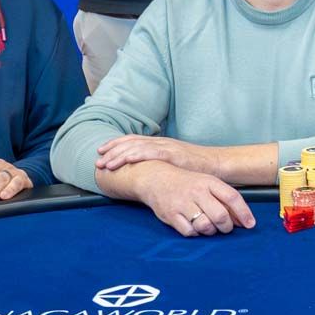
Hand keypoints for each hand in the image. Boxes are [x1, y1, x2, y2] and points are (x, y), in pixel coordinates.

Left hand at [96, 135, 218, 175]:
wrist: (217, 164)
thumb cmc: (197, 168)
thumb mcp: (175, 163)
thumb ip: (161, 165)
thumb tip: (145, 173)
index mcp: (160, 144)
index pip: (133, 140)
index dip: (116, 145)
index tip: (101, 151)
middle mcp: (161, 142)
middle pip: (131, 142)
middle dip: (112, 150)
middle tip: (98, 160)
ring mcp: (166, 147)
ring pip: (136, 147)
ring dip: (118, 155)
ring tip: (105, 164)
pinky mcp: (173, 154)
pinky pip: (150, 152)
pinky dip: (135, 155)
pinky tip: (125, 159)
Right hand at [136, 163, 254, 236]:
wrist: (156, 178)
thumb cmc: (186, 183)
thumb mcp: (207, 183)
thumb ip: (224, 199)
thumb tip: (241, 220)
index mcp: (209, 182)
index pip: (232, 197)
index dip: (244, 213)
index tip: (250, 224)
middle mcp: (197, 192)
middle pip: (220, 216)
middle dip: (226, 227)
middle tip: (225, 228)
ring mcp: (183, 204)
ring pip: (205, 226)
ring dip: (211, 231)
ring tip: (210, 227)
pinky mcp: (171, 215)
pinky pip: (190, 232)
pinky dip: (195, 233)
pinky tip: (195, 227)